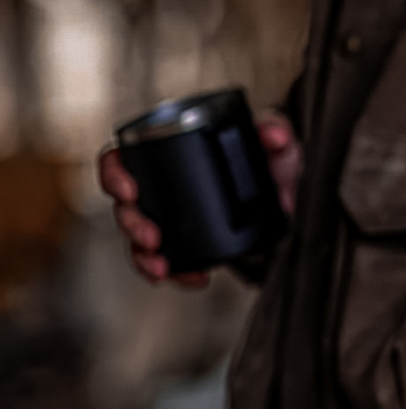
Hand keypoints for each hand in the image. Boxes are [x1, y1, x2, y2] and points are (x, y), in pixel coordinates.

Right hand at [97, 111, 302, 285]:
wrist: (288, 197)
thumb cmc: (270, 161)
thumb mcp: (275, 143)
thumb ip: (277, 130)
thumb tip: (272, 134)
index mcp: (170, 154)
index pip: (122, 158)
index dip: (114, 173)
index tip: (129, 190)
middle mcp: (161, 188)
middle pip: (125, 205)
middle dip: (130, 225)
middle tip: (151, 236)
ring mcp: (171, 219)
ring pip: (138, 239)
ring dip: (143, 256)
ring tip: (162, 268)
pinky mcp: (187, 244)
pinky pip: (170, 262)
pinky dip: (179, 273)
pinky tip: (196, 278)